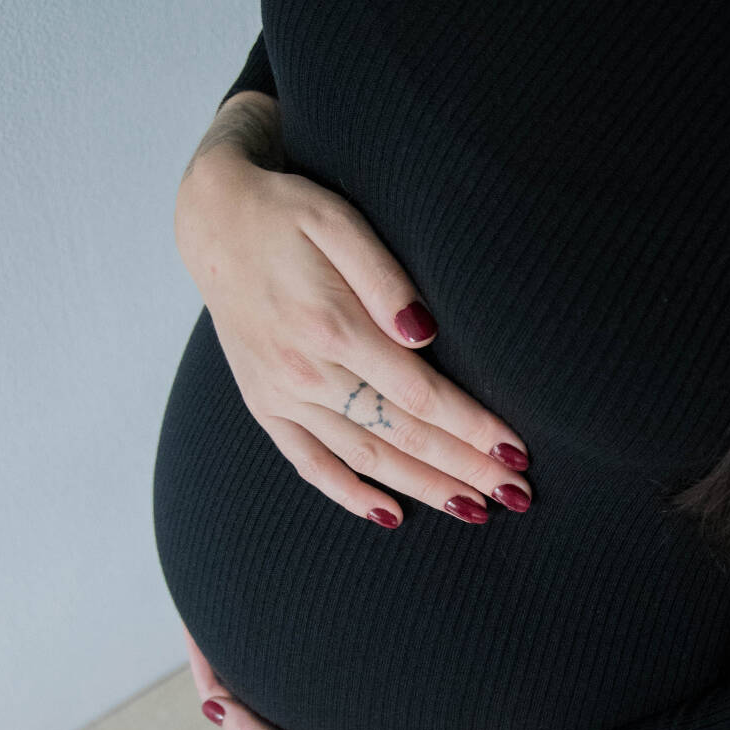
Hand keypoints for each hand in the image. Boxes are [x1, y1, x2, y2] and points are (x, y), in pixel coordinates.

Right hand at [174, 152, 531, 528]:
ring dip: (422, 488)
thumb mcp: (338, 221)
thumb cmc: (287, 215)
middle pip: (400, 435)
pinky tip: (390, 515)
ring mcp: (280, 395)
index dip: (472, 427)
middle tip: (514, 495)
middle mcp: (304, 371)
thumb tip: (425, 335)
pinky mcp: (263, 405)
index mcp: (331, 326)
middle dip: (463, 468)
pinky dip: (349, 494)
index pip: (420, 394)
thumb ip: (383, 279)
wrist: (213, 222)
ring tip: (472, 510)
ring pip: (363, 457)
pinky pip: (309, 463)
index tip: (516, 452)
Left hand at [182, 623, 553, 729]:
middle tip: (222, 608)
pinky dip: (301, 664)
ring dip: (264, 656)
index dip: (203, 661)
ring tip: (257, 617)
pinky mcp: (349, 721)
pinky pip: (312, 687)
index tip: (193, 622)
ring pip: (278, 685)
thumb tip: (208, 705)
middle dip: (230, 652)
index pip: (220, 697)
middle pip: (244, 689)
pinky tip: (309, 643)